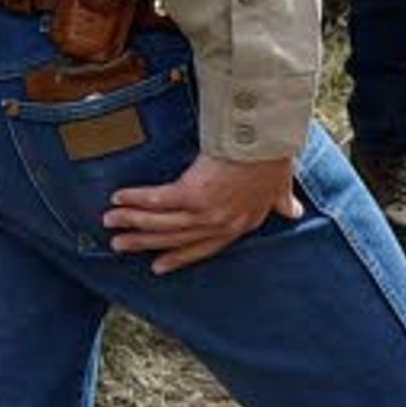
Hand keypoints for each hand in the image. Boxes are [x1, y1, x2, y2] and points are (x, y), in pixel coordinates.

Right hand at [102, 152, 300, 272]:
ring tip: (111, 224)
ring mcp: (205, 212)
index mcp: (240, 224)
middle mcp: (221, 224)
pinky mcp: (191, 193)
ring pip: (161, 223)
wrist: (268, 141)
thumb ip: (283, 202)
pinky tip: (118, 199)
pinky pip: (156, 200)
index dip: (180, 257)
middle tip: (121, 246)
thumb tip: (294, 211)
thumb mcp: (281, 186)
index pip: (205, 247)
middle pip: (175, 239)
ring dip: (132, 223)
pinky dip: (136, 200)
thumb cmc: (274, 158)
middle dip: (144, 243)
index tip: (160, 265)